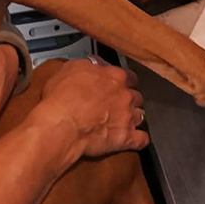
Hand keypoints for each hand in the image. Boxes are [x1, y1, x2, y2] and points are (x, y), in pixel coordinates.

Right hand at [32, 58, 148, 159]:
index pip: (129, 76)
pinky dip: (140, 140)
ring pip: (141, 115)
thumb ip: (89, 64)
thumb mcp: (72, 68)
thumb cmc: (62, 96)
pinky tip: (136, 139)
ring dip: (134, 117)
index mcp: (114, 76)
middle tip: (118, 103)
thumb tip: (94, 63)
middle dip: (129, 99)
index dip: (123, 81)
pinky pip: (142, 139)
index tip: (118, 84)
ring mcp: (128, 117)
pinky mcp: (126, 138)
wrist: (63, 123)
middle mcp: (125, 95)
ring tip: (125, 120)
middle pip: (136, 95)